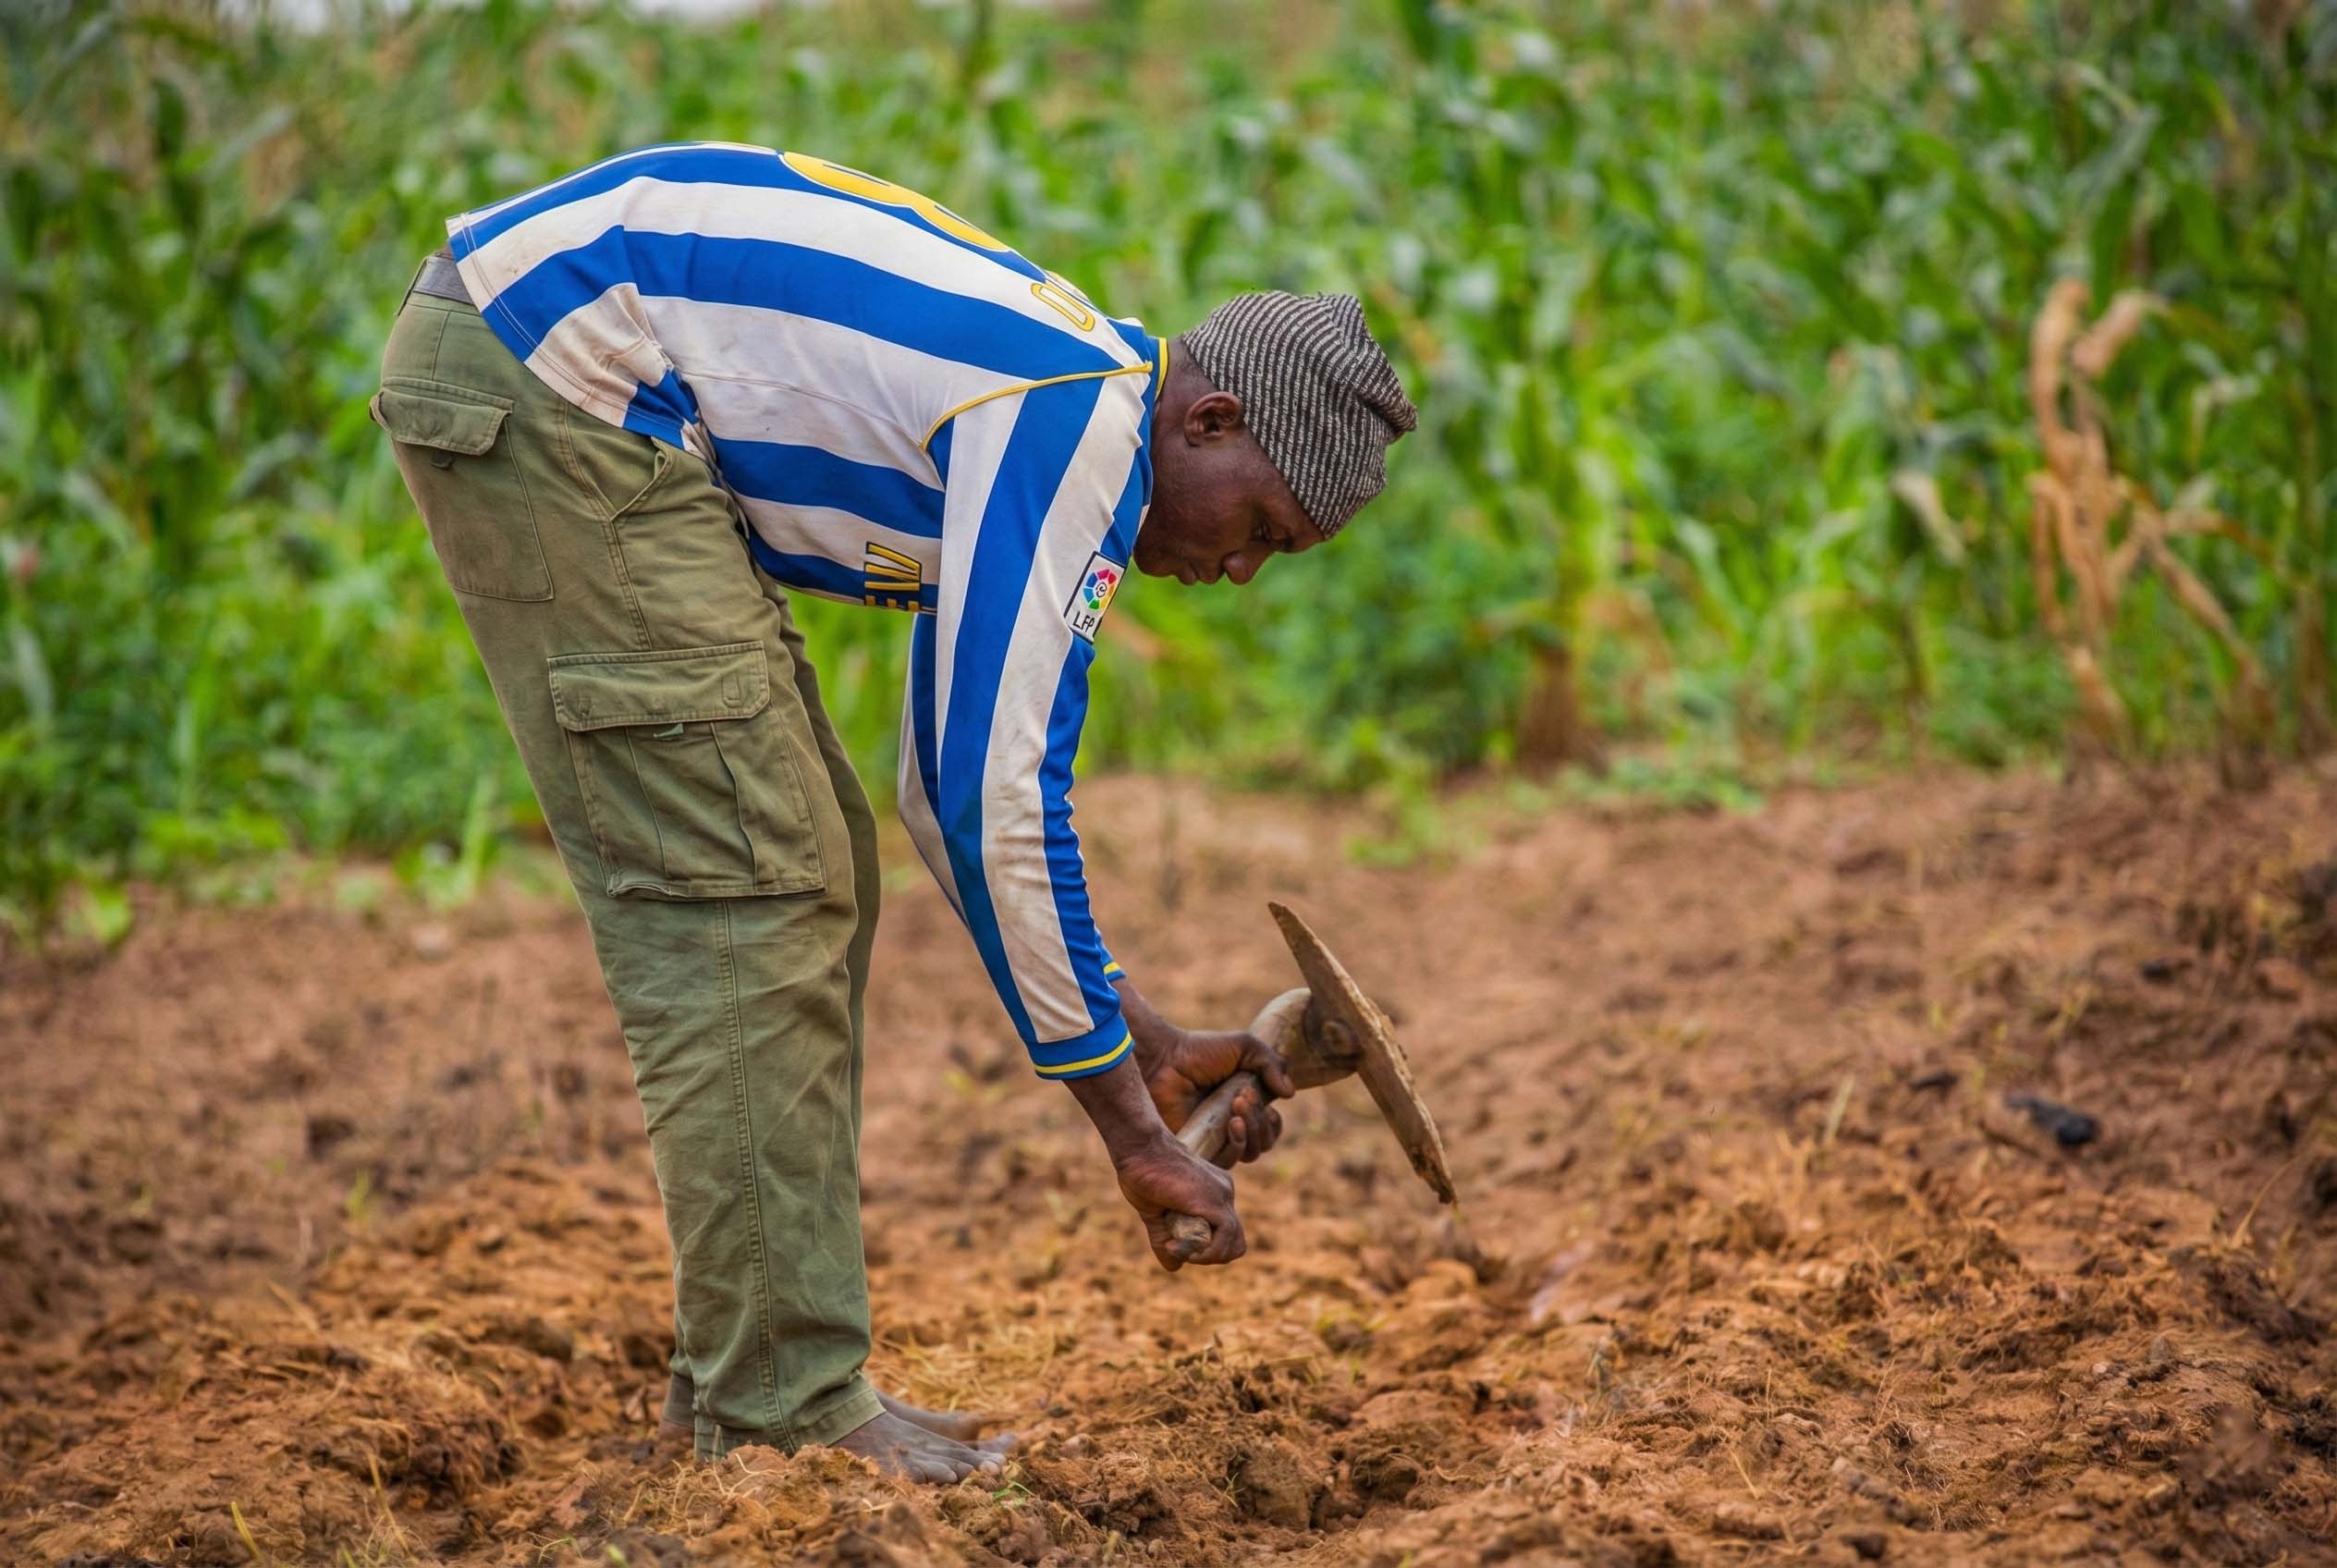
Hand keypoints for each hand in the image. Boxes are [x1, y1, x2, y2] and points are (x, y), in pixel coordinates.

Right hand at [1112, 1134, 1245, 1270]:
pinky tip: (1174, 1245)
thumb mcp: (1156, 1213)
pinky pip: (1224, 1240)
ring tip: (1174, 1246)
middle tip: (1179, 1249)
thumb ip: (1167, 1238)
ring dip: (1204, 1257)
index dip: (1205, 1249)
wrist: (1140, 1148)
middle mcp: (1224, 1193)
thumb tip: (1175, 1267)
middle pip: (1235, 1242)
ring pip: (1233, 1245)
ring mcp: (1222, 1196)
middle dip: (1209, 1257)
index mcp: (1214, 1193)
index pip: (1225, 1233)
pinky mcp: (1215, 1202)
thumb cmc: (1143, 1173)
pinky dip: (1202, 1253)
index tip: (1174, 1244)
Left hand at [1142, 1029, 1294, 1167]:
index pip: (1270, 1128)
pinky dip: (1237, 1144)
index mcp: (1243, 1106)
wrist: (1165, 1060)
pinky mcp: (1199, 1150)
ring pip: (1250, 1153)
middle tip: (1243, 1096)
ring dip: (1252, 1130)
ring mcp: (1214, 1140)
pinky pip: (1227, 1161)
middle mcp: (1230, 1126)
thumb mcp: (1245, 1046)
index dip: (1273, 1119)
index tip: (1264, 1098)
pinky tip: (1231, 1123)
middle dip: (1261, 1120)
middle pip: (1263, 1142)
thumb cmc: (1201, 1052)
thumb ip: (1272, 1064)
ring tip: (1236, 1105)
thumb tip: (1290, 1094)